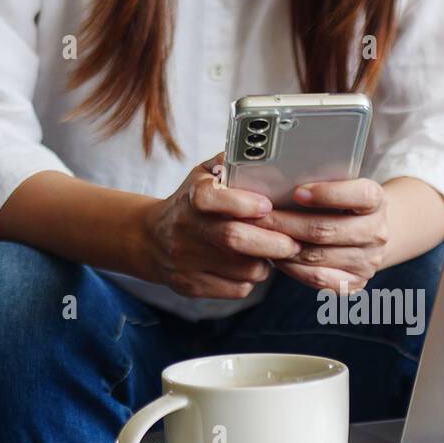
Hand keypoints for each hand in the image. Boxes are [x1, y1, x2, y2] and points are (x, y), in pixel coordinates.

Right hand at [141, 155, 301, 298]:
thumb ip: (229, 163)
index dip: (242, 203)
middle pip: (233, 238)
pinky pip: (236, 289)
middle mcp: (186, 228)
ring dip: (265, 263)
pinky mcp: (192, 285)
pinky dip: (250, 280)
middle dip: (272, 243)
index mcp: (191, 197)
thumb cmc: (190, 203)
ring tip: (271, 254)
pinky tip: (249, 267)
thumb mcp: (202, 176)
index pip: (210, 198)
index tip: (267, 205)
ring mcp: (187, 260)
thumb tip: (261, 153)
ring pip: (242, 269)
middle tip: (293, 243)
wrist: (151, 239)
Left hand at [262, 178, 389, 291]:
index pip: (360, 195)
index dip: (327, 194)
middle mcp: (377, 233)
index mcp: (377, 202)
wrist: (367, 234)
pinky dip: (292, 268)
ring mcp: (368, 262)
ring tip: (261, 237)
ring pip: (317, 256)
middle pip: (326, 230)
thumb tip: (277, 184)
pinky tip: (277, 257)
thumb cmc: (343, 205)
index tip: (296, 192)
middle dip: (286, 223)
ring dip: (284, 246)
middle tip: (259, 217)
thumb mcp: (342, 186)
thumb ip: (321, 183)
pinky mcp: (354, 283)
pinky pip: (317, 278)